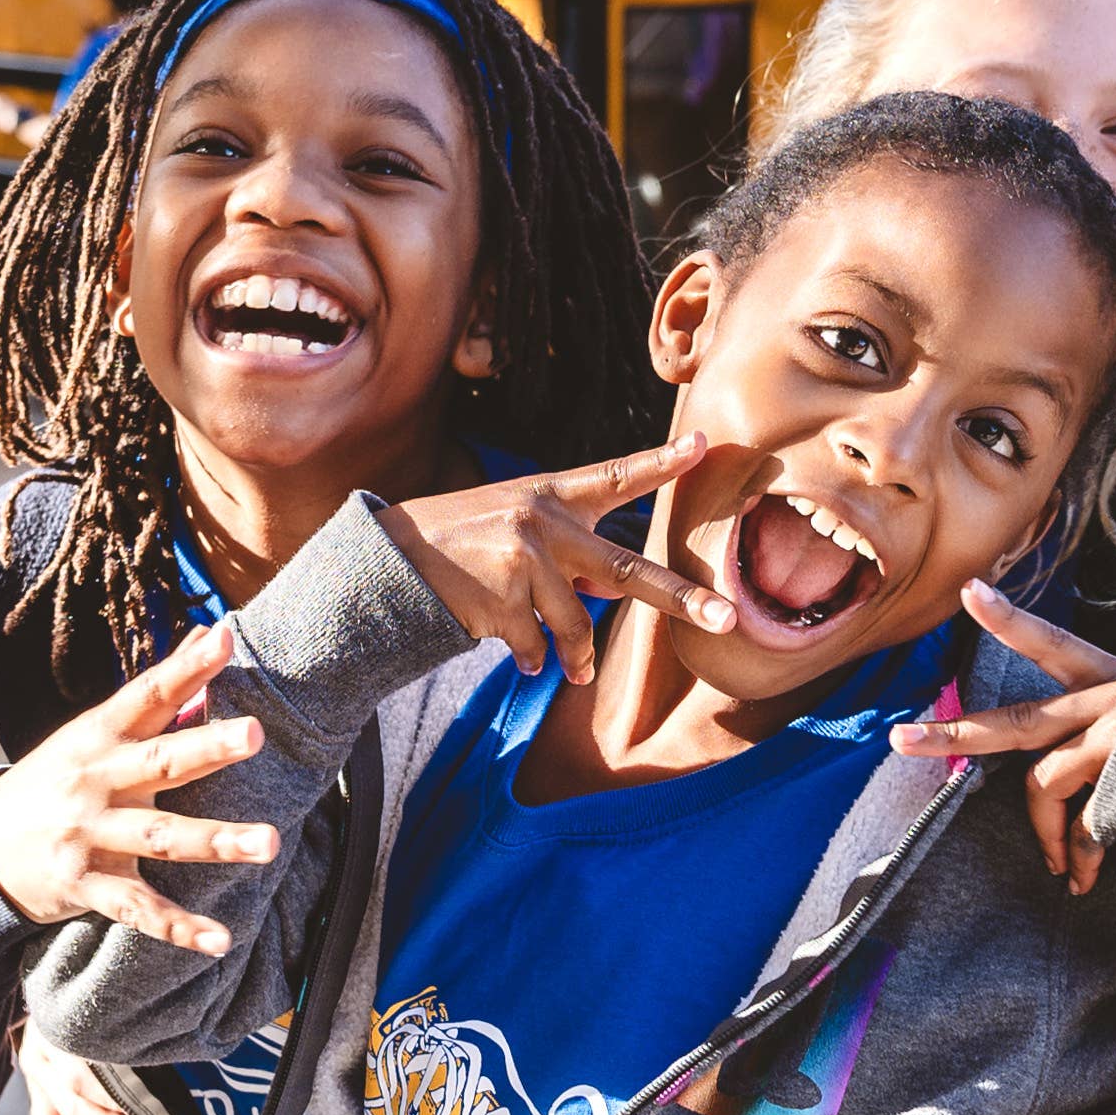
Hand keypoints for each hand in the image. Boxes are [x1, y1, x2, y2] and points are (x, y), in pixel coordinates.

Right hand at [0, 621, 276, 954]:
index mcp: (97, 737)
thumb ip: (157, 698)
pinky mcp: (84, 884)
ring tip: (269, 843)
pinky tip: (220, 941)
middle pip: (159, 762)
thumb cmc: (57, 781)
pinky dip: (179, 927)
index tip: (225, 640)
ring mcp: (88, 835)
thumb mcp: (93, 735)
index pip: (146, 695)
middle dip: (207, 748)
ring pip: (160, 838)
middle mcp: (95, 782)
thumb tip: (212, 636)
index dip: (185, 667)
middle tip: (255, 735)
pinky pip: (139, 909)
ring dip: (216, 841)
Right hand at [385, 434, 723, 681]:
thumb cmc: (464, 541)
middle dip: (682, 599)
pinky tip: (515, 649)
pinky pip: (537, 646)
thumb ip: (568, 546)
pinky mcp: (502, 599)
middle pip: (627, 570)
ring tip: (568, 667)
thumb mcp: (515, 520)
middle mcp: (543, 522)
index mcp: (550, 494)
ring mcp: (524, 561)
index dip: (662, 463)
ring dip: (574, 655)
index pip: (614, 476)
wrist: (389, 559)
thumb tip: (611, 597)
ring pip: (576, 625)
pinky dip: (531, 656)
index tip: (704, 447)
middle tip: (726, 620)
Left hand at [893, 581, 1115, 892]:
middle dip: (953, 734)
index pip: (1051, 643)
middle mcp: (1115, 693)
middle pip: (1015, 723)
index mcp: (1111, 676)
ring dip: (1048, 834)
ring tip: (1060, 868)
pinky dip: (1078, 854)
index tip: (968, 591)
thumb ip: (1088, 739)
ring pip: (1045, 783)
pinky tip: (1083, 876)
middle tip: (900, 740)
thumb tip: (1036, 797)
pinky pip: (1080, 820)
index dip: (1009, 619)